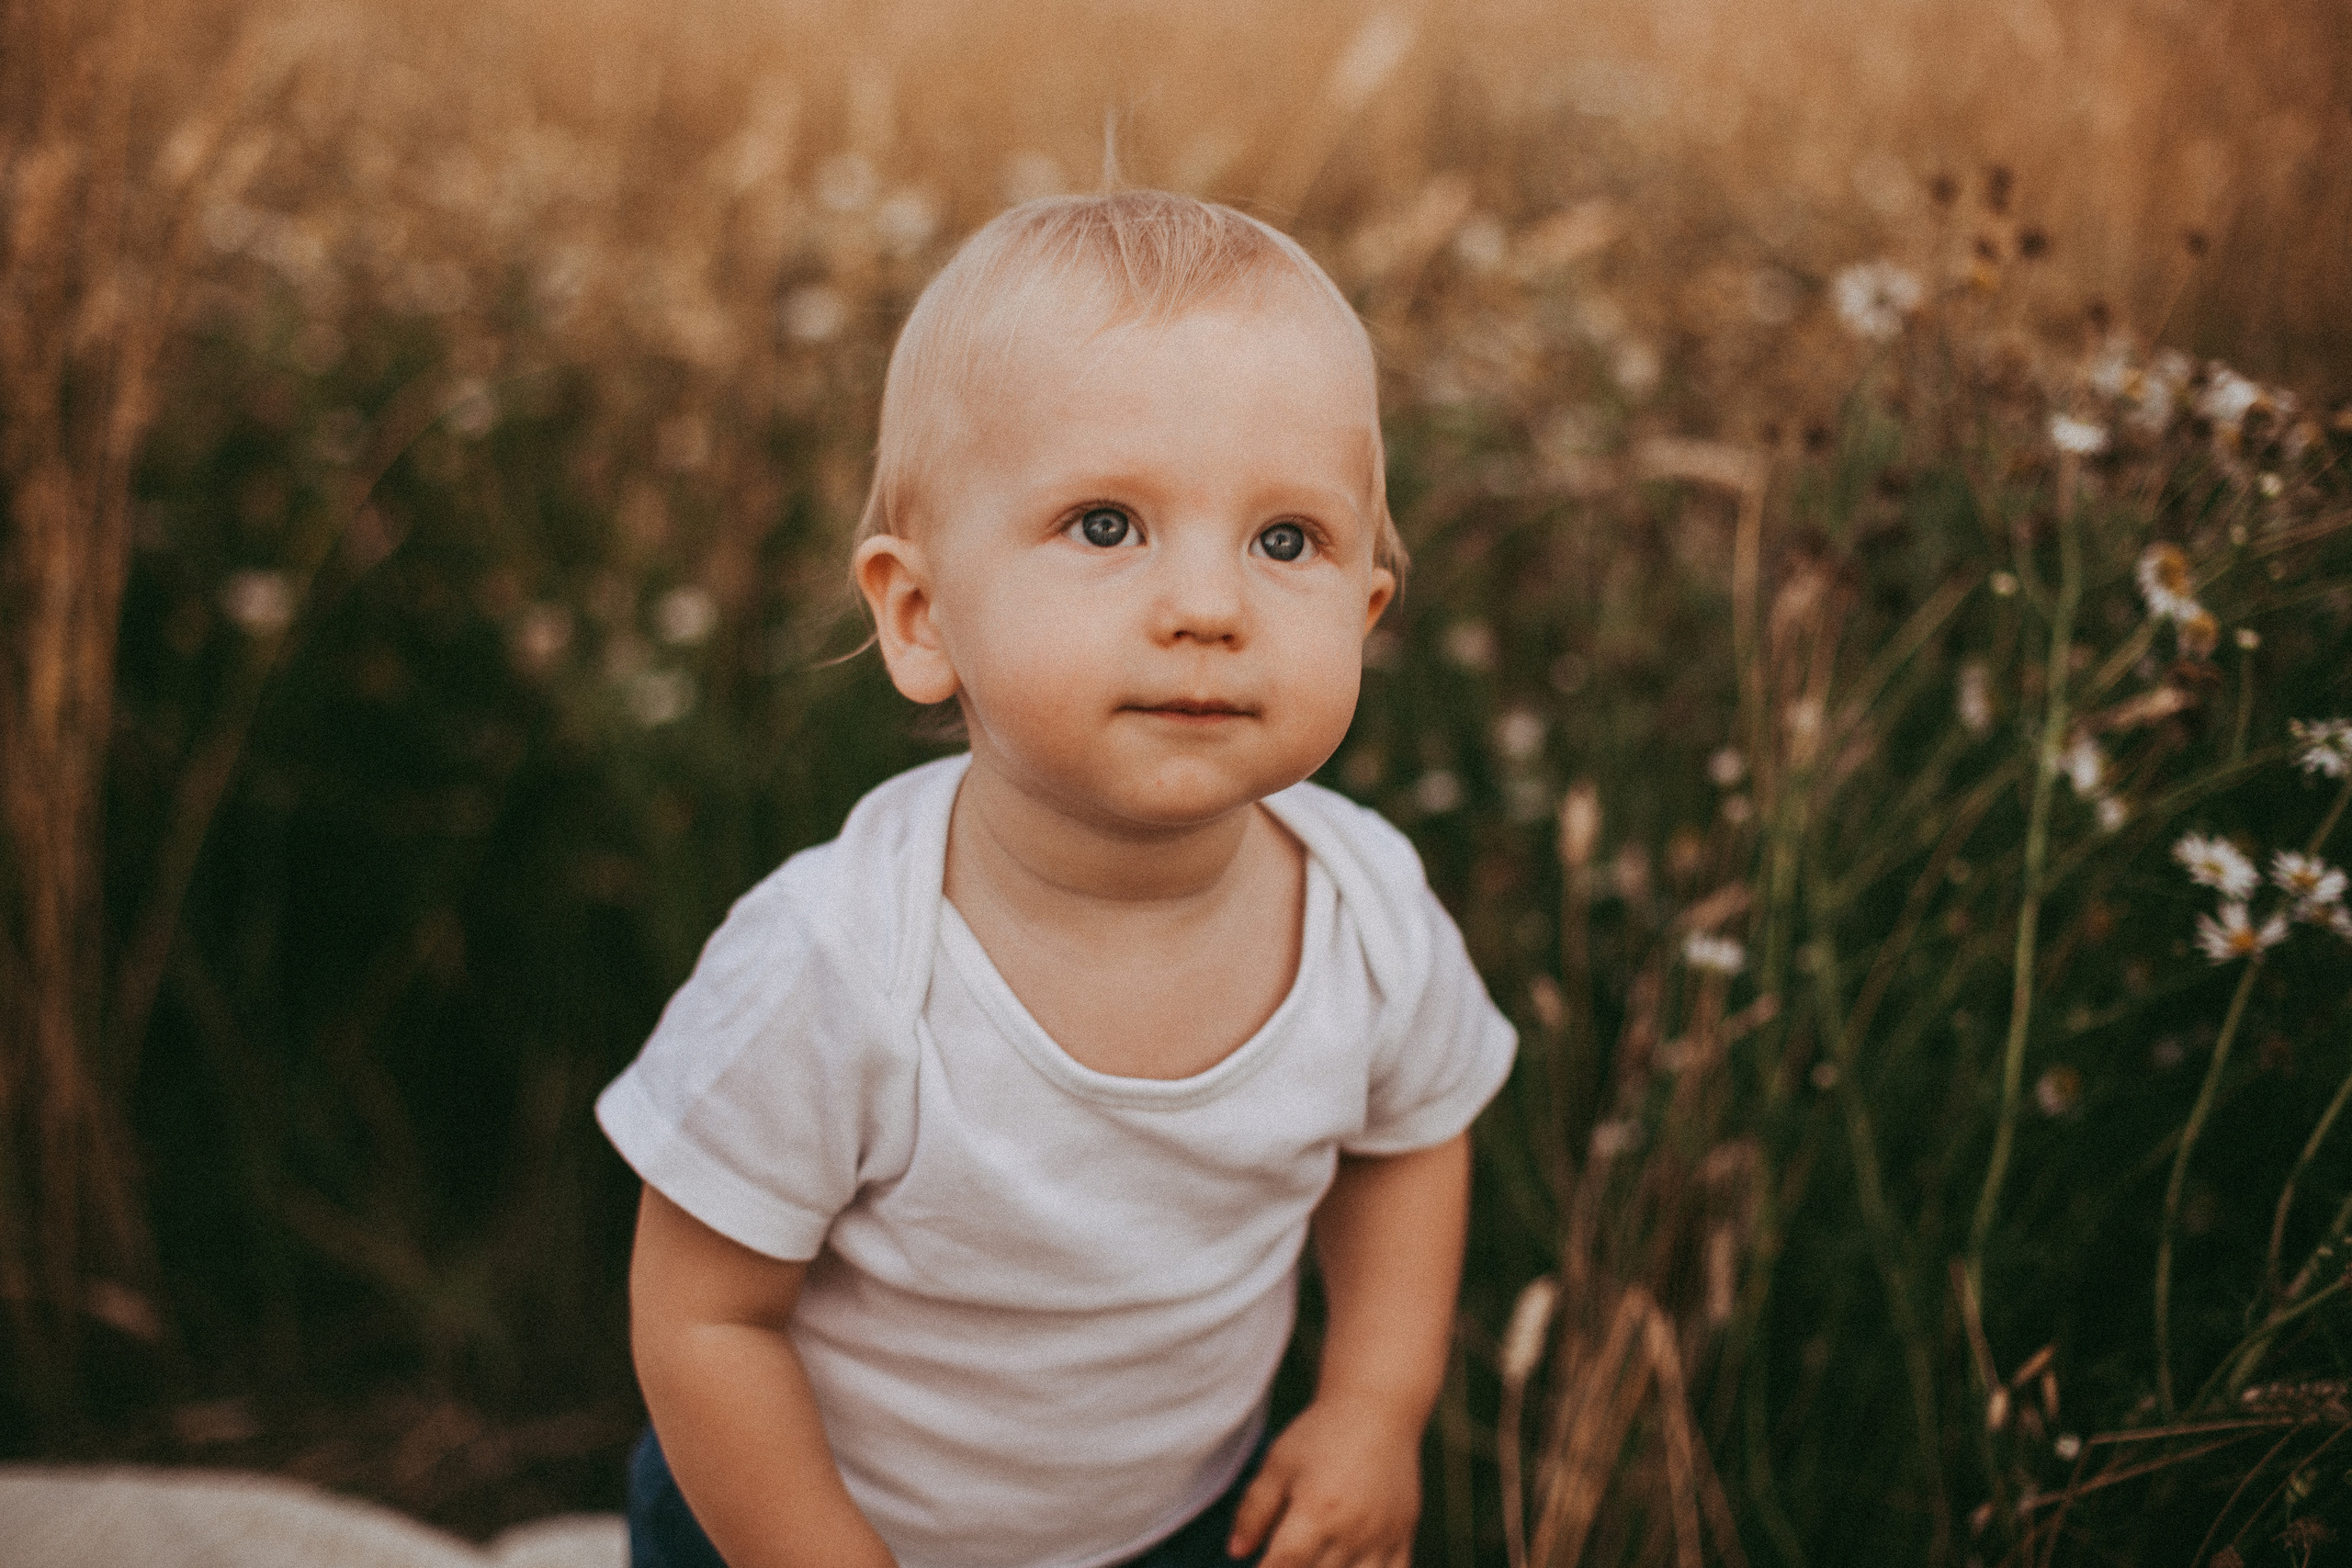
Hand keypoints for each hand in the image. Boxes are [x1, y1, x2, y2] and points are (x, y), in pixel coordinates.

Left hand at [1226, 1397, 1421, 1567]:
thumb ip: (1254, 1510)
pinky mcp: (1403, 1537)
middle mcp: (1352, 1530)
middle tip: (1288, 1555)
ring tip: (1317, 1559)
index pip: (1284, 1565)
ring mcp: (1382, 1537)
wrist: (1377, 1410)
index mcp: (1316, 1511)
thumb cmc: (1321, 1435)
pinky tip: (1351, 1565)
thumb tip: (1236, 1552)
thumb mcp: (1278, 1465)